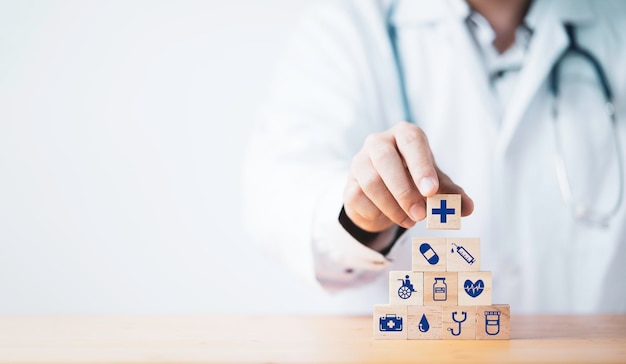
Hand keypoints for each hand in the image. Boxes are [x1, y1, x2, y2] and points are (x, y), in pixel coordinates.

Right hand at [343, 122, 473, 232]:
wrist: (383, 195)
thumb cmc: (413, 181)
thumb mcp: (435, 185)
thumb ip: (451, 194)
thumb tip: (468, 207)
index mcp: (404, 135)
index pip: (412, 142)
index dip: (421, 166)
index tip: (431, 191)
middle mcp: (378, 142)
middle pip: (385, 160)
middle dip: (404, 191)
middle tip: (420, 215)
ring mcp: (359, 162)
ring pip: (371, 182)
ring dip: (393, 207)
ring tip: (410, 220)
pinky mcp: (349, 183)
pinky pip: (359, 198)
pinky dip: (378, 213)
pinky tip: (390, 216)